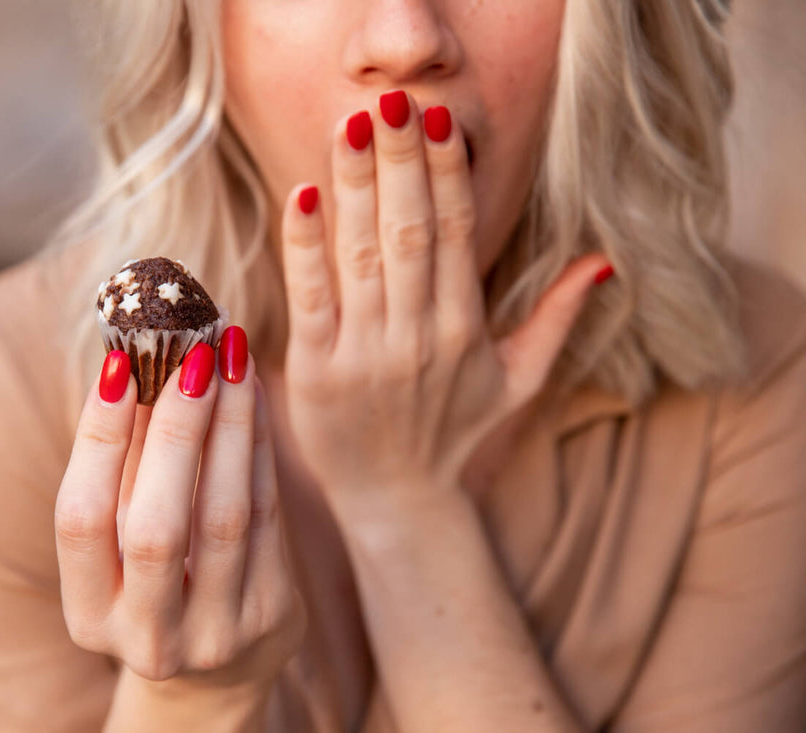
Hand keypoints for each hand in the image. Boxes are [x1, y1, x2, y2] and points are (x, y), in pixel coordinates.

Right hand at [54, 329, 306, 694]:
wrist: (218, 666)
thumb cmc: (157, 580)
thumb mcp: (124, 536)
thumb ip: (123, 466)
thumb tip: (133, 363)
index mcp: (89, 616)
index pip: (80, 521)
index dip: (97, 441)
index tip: (118, 364)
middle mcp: (148, 637)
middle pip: (156, 528)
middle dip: (175, 431)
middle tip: (192, 354)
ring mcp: (216, 633)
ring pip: (224, 518)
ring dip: (229, 426)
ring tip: (231, 358)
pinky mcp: (271, 614)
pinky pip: (268, 517)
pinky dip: (260, 448)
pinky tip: (254, 396)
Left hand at [279, 90, 611, 506]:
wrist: (399, 502)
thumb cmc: (456, 435)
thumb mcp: (518, 381)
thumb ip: (555, 319)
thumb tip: (602, 263)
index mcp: (466, 330)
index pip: (459, 235)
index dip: (448, 175)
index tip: (439, 122)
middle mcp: (420, 336)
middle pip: (412, 232)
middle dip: (402, 163)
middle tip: (394, 102)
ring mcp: (366, 354)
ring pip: (364, 255)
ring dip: (357, 187)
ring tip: (351, 127)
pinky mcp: (318, 370)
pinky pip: (312, 297)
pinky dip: (306, 246)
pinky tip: (303, 194)